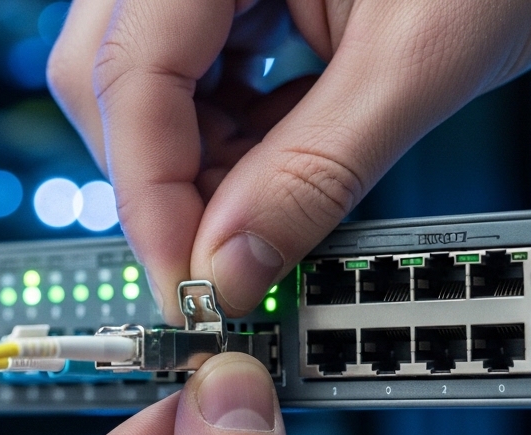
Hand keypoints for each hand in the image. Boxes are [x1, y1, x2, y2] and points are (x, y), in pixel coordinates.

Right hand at [49, 0, 530, 320]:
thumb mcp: (422, 59)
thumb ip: (318, 171)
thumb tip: (230, 268)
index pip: (128, 72)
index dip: (149, 192)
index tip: (186, 279)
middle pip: (108, 77)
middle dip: (165, 179)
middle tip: (228, 254)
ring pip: (136, 82)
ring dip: (193, 160)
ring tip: (273, 195)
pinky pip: (183, 69)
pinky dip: (220, 129)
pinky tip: (278, 148)